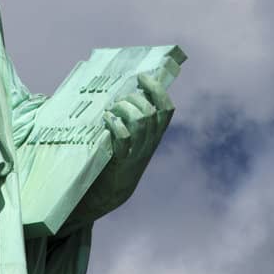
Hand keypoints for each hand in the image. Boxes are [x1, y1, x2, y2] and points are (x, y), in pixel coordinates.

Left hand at [69, 74, 173, 227]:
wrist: (107, 196)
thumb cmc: (114, 159)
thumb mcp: (130, 141)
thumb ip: (131, 120)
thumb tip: (122, 91)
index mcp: (154, 136)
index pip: (167, 110)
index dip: (157, 90)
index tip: (142, 77)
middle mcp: (149, 144)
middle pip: (153, 113)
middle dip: (135, 99)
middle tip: (119, 100)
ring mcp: (136, 154)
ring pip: (141, 122)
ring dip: (125, 109)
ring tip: (111, 110)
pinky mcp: (120, 162)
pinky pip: (124, 140)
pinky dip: (116, 125)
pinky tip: (106, 120)